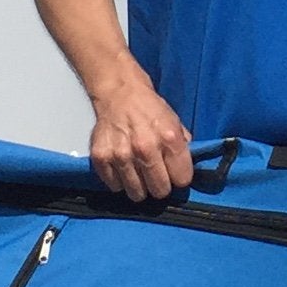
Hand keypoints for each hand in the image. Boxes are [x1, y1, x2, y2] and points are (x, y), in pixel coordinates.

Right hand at [88, 81, 193, 201]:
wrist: (119, 92)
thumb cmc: (149, 108)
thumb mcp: (175, 122)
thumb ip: (182, 148)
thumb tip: (185, 171)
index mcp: (169, 138)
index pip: (182, 179)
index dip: (179, 177)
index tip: (174, 173)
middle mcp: (145, 148)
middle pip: (160, 191)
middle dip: (160, 185)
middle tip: (155, 174)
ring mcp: (121, 155)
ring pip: (136, 194)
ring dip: (139, 186)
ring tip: (138, 171)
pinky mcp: (101, 158)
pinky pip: (115, 186)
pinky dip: (119, 180)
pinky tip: (122, 167)